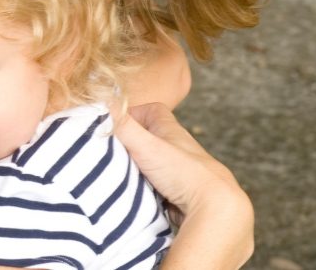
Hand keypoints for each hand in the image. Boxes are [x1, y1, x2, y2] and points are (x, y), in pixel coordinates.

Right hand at [115, 103, 253, 268]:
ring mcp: (183, 175)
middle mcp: (180, 151)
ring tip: (121, 179)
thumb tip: (99, 102)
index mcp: (173, 133)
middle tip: (112, 154)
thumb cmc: (185, 174)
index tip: (114, 124)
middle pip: (153, 139)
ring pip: (156, 166)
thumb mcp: (147, 145)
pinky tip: (138, 200)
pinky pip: (161, 190)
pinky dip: (149, 193)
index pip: (153, 112)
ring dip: (140, 171)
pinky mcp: (184, 198)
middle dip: (133, 144)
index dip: (134, 113)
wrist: (216, 213)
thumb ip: (123, 126)